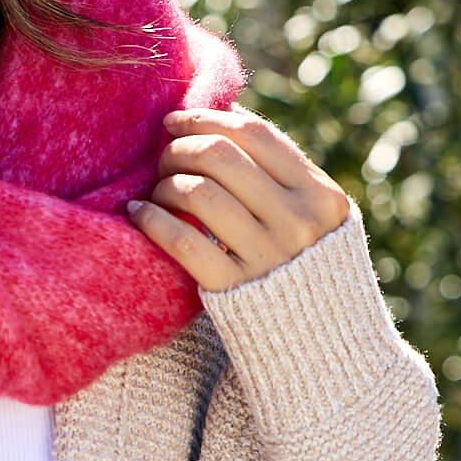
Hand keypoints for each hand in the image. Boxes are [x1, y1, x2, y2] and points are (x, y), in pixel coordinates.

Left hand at [126, 106, 350, 292]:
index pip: (255, 135)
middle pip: (221, 157)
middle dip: (180, 149)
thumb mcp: (312, 219)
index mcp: (321, 196)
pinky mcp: (232, 289)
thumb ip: (279, 174)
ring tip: (157, 191)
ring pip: (198, 192)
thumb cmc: (301, 269)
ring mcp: (267, 257)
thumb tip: (223, 112)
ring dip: (165, 184)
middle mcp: (300, 223)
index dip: (207, 119)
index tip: (175, 121)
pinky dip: (151, 219)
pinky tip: (139, 214)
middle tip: (162, 159)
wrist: (317, 348)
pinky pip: (180, 239)